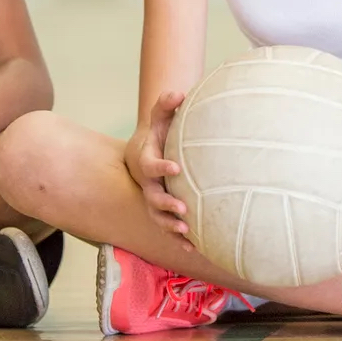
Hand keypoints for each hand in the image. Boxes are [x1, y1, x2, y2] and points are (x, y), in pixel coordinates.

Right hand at [124, 90, 191, 240]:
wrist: (147, 154)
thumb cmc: (159, 135)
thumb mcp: (159, 119)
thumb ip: (165, 106)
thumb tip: (178, 92)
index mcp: (146, 162)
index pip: (151, 167)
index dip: (162, 168)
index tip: (177, 168)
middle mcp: (148, 185)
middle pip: (153, 198)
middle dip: (166, 205)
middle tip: (182, 209)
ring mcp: (154, 200)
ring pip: (159, 218)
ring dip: (171, 226)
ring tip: (186, 230)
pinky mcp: (163, 212)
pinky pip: (169, 228)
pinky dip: (179, 239)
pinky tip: (194, 248)